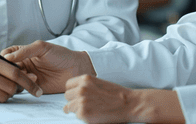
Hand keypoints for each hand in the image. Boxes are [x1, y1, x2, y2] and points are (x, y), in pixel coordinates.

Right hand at [0, 56, 41, 101]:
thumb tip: (30, 76)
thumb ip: (10, 65)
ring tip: (5, 87)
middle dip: (18, 89)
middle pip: (12, 87)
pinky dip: (0, 97)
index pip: (16, 73)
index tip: (37, 88)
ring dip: (9, 94)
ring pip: (5, 96)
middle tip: (19, 87)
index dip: (28, 81)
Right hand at [2, 40, 93, 93]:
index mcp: (24, 52)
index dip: (4, 59)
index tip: (8, 61)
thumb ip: (25, 50)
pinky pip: (23, 89)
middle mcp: (24, 64)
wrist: (75, 69)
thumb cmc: (61, 55)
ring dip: (20, 79)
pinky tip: (35, 82)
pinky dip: (26, 87)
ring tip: (33, 76)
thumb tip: (7, 57)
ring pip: (14, 80)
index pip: (6, 55)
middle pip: (8, 69)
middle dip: (12, 71)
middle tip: (21, 70)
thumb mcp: (42, 47)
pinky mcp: (33, 87)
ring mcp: (28, 76)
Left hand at [64, 76, 184, 123]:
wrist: (129, 104)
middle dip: (73, 101)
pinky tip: (94, 114)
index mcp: (85, 79)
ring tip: (90, 110)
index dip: (72, 91)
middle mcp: (81, 88)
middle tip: (85, 105)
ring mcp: (81, 101)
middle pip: (67, 96)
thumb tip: (73, 93)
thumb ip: (85, 86)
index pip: (68, 85)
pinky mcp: (84, 113)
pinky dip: (83, 117)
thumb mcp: (98, 83)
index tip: (77, 96)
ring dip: (77, 109)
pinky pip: (76, 116)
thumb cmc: (116, 94)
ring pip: (69, 107)